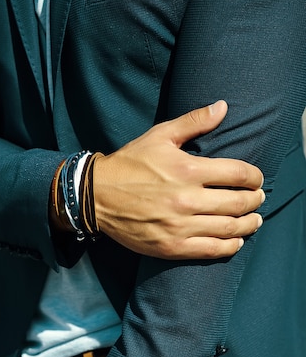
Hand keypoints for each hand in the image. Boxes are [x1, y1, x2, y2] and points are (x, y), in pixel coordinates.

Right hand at [93, 100, 264, 258]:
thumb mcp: (159, 136)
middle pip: (238, 203)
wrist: (96, 196)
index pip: (237, 174)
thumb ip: (193, 122)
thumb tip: (223, 107)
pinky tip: (236, 241)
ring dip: (249, 224)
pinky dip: (230, 246)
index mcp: (187, 169)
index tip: (256, 179)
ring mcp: (179, 226)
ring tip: (254, 220)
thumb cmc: (129, 164)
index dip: (254, 177)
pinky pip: (210, 250)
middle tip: (258, 198)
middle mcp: (186, 199)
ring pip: (229, 228)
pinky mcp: (171, 246)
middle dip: (255, 200)